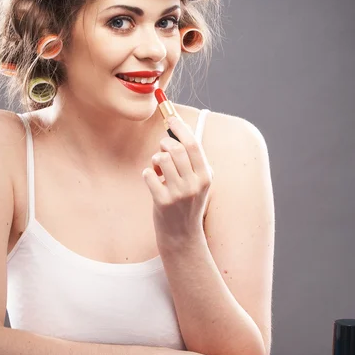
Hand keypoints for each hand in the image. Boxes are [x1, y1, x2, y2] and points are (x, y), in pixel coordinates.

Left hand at [142, 115, 213, 241]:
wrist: (182, 235)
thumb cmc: (188, 203)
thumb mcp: (199, 182)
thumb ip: (193, 160)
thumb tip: (179, 129)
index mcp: (206, 176)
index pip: (193, 145)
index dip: (180, 128)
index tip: (171, 119)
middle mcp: (194, 184)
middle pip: (176, 149)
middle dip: (165, 144)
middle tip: (163, 150)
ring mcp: (178, 194)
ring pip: (161, 159)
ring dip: (156, 159)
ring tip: (158, 168)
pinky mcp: (162, 202)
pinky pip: (148, 174)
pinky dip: (148, 173)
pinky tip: (153, 181)